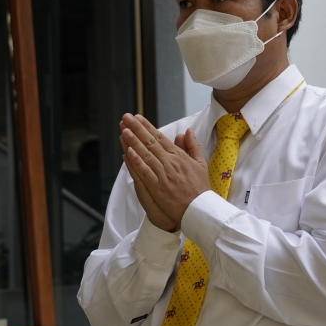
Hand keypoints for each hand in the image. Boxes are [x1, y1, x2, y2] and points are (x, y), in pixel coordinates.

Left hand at [120, 114, 210, 228]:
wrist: (200, 208)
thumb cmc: (200, 188)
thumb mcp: (200, 163)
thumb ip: (192, 146)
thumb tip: (187, 131)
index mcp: (179, 156)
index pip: (160, 138)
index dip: (148, 127)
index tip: (138, 118)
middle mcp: (170, 163)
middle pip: (151, 143)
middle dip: (137, 129)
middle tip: (126, 117)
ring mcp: (163, 174)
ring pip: (146, 155)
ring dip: (134, 142)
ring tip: (124, 129)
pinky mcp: (158, 187)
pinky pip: (145, 172)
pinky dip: (137, 162)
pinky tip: (128, 152)